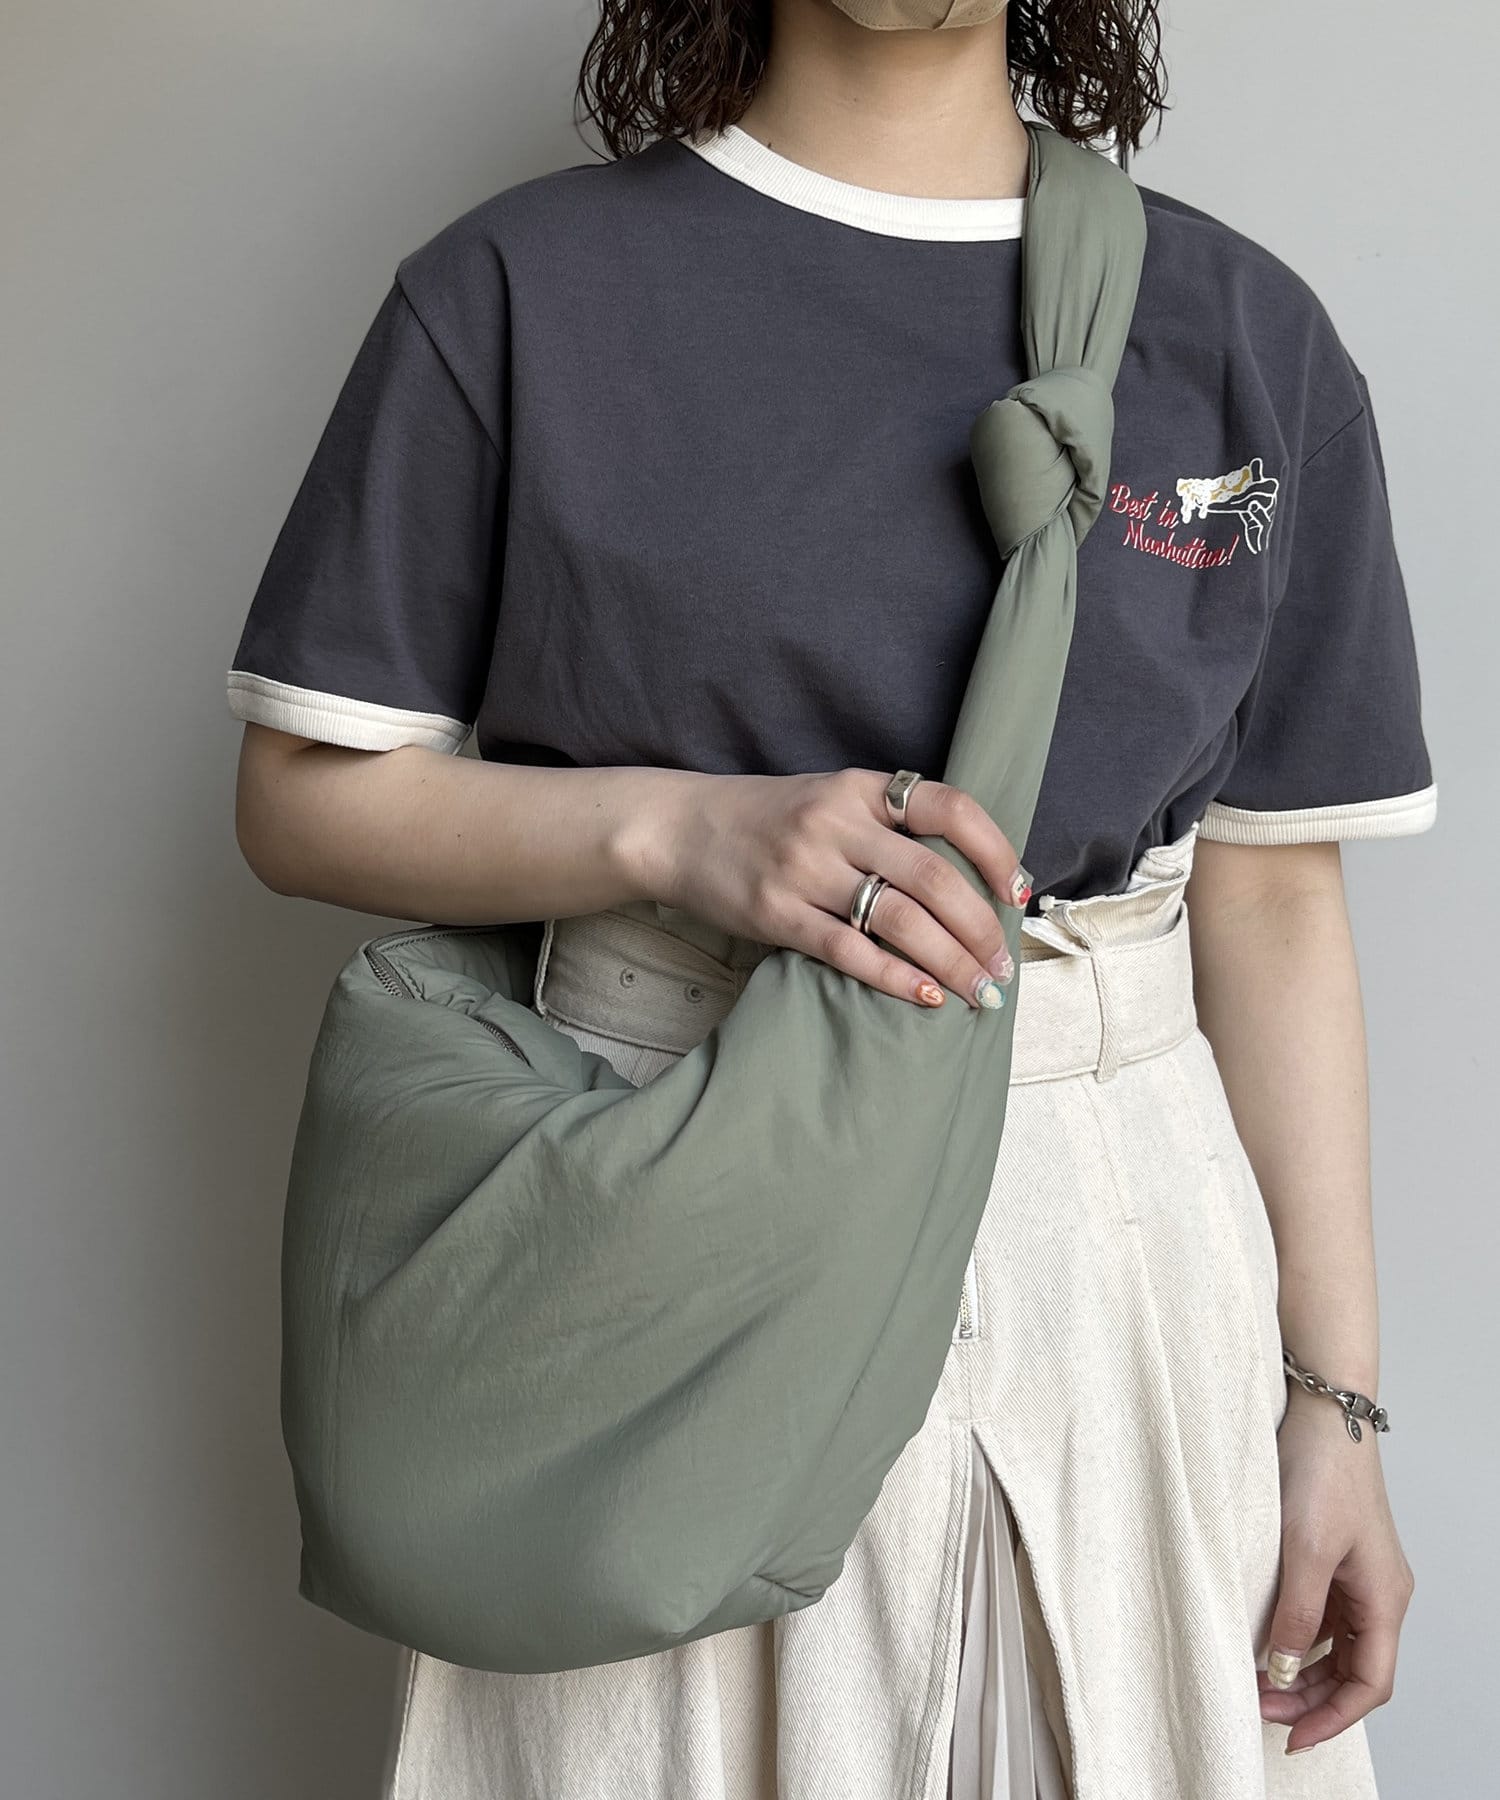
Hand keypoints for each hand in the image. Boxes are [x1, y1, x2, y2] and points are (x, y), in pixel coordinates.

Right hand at [630, 766, 1031, 1010]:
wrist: (678, 829)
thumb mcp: (829, 799)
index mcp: (859, 788)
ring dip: (951, 962)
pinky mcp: (777, 913)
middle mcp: (836, 822)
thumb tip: (964, 883)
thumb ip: (886, 826)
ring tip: (978, 992)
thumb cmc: (765, 820)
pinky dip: (896, 978)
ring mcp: (805, 868)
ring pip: (900, 920)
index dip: (994, 851)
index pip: (949, 809)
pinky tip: (927, 996)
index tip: (1017, 893)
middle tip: (1002, 967)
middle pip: (933, 878)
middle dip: (980, 930)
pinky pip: (850, 951)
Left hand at [1260, 1384, 1414, 1754]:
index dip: (1332, 1718)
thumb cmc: (1322, 1471)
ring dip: (1301, 1669)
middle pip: (1354, 1670)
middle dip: (1311, 1698)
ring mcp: (1359, 1574)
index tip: (1290, 1736)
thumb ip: (1296, 1614)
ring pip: (1337, 1645)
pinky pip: (1323, 1614)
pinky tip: (1264, 1637)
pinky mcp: (1337, 1555)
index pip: (1369, 1684)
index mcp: (1384, 1598)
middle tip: (1258, 1708)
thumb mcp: (1303, 1549)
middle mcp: (1379, 1592)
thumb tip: (1283, 1670)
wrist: (1324, 1410)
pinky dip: (1298, 1636)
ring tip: (1256, 1681)